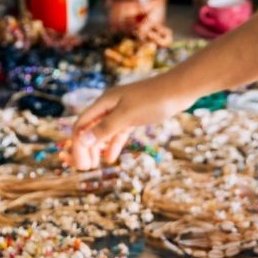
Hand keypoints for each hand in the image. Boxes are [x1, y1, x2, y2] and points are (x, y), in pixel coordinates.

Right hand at [67, 74, 189, 169]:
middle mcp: (109, 105)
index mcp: (104, 102)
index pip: (81, 125)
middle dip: (85, 148)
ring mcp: (122, 110)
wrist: (180, 89)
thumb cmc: (153, 100)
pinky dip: (113, 144)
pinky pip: (118, 131)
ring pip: (103, 131)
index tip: (80, 165)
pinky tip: (111, 158)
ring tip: (94, 166)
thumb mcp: (127, 116)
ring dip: (97, 148)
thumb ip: (105, 128)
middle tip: (85, 169)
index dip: (77, 145)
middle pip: (90, 128)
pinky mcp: (134, 115)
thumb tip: (82, 140)